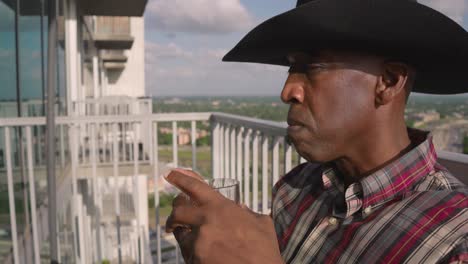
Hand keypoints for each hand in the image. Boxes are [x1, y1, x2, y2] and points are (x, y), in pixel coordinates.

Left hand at [165, 169, 282, 263]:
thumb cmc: (265, 251)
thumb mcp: (261, 223)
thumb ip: (246, 212)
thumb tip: (240, 209)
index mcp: (221, 207)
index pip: (195, 186)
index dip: (180, 178)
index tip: (169, 173)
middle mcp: (206, 221)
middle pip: (178, 211)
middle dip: (175, 214)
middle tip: (175, 219)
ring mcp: (198, 242)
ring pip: (180, 235)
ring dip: (185, 235)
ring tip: (198, 241)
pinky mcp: (194, 260)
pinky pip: (186, 252)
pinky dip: (191, 252)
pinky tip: (204, 254)